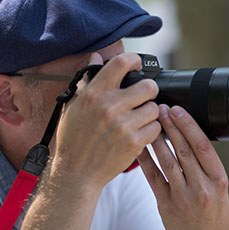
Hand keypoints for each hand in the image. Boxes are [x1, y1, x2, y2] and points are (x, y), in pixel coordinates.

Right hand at [50, 53, 160, 188]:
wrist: (76, 172)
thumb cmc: (73, 139)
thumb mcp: (74, 106)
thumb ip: (87, 81)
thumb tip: (96, 57)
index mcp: (94, 94)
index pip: (121, 62)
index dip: (134, 60)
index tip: (137, 66)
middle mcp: (109, 106)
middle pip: (148, 86)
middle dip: (149, 91)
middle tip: (142, 98)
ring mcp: (123, 125)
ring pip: (155, 108)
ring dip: (149, 113)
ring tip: (138, 120)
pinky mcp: (134, 143)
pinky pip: (155, 128)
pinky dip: (150, 131)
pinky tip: (138, 133)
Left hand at [137, 104, 228, 229]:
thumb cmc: (214, 214)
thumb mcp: (220, 189)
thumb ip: (206, 166)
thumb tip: (190, 135)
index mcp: (219, 181)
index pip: (203, 147)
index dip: (189, 126)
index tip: (178, 110)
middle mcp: (202, 189)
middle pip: (184, 150)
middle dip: (171, 126)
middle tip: (160, 108)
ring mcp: (183, 198)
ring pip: (167, 162)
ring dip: (157, 139)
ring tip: (149, 122)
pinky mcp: (166, 205)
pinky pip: (154, 177)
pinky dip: (146, 160)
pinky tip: (140, 146)